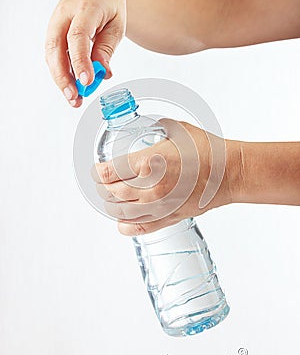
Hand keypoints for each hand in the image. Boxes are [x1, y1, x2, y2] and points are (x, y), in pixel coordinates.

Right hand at [45, 0, 125, 106]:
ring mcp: (55, 21)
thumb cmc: (110, 4)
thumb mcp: (117, 25)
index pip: (78, 36)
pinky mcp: (53, 31)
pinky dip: (61, 72)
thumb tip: (102, 73)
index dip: (80, 61)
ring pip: (51, 54)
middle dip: (63, 75)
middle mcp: (64, 13)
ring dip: (60, 78)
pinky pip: (54, 54)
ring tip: (74, 98)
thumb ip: (107, 48)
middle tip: (75, 97)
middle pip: (56, 47)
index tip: (86, 81)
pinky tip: (71, 86)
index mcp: (85, 7)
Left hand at [92, 119, 238, 235]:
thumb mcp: (175, 129)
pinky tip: (122, 222)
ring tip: (110, 199)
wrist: (229, 172)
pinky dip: (125, 227)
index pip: (107, 173)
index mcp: (148, 162)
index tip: (96, 170)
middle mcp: (150, 187)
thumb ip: (153, 128)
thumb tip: (142, 126)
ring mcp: (159, 206)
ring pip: (120, 213)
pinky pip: (139, 228)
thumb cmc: (206, 150)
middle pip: (110, 194)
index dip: (96, 172)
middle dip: (101, 188)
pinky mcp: (168, 218)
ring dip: (110, 206)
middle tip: (102, 182)